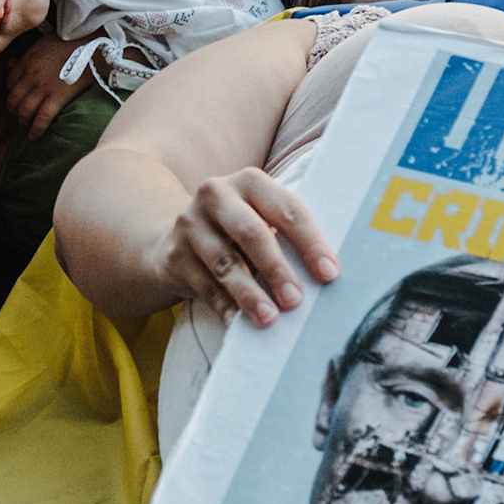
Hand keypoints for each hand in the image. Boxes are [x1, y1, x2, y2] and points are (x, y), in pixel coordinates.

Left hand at [6, 35, 91, 138]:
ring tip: (25, 128)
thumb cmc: (70, 42)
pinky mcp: (58, 97)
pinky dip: (36, 129)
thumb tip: (10, 64)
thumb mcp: (43, 44)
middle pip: (13, 99)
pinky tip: (34, 136)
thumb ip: (26, 56)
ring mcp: (43, 87)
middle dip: (13, 111)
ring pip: (24, 110)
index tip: (17, 99)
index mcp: (27, 61)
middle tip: (18, 117)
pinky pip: (42, 117)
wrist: (91, 44)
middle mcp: (31, 75)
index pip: (10, 81)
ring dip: (22, 122)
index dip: (12, 92)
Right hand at [161, 169, 338, 327]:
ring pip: (225, 263)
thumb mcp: (261, 217)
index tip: (329, 273)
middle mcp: (216, 196)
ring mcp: (191, 225)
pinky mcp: (175, 255)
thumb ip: (288, 234)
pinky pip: (203, 285)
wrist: (173, 237)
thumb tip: (327, 274)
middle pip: (251, 232)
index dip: (311, 242)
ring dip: (249, 293)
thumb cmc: (237, 231)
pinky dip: (223, 305)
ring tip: (269, 317)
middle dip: (276, 268)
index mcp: (249, 182)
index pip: (287, 209)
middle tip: (295, 300)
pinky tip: (238, 322)